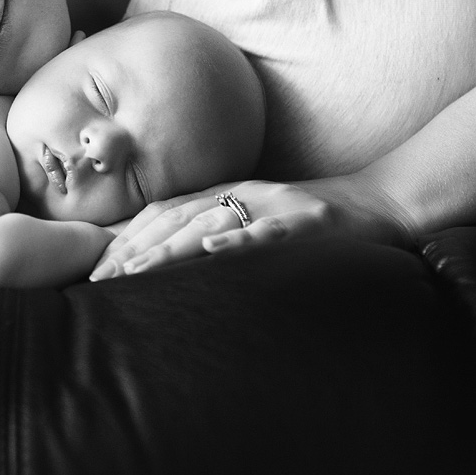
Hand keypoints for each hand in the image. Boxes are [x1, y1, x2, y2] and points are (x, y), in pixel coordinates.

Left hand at [88, 176, 413, 279]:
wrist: (379, 203)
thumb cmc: (312, 222)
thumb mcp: (257, 220)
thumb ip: (217, 232)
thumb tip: (170, 259)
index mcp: (228, 194)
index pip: (165, 212)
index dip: (127, 237)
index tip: (96, 269)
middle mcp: (243, 194)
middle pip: (176, 217)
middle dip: (134, 249)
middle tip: (99, 280)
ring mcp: (275, 205)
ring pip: (212, 222)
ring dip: (168, 248)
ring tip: (134, 271)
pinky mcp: (309, 220)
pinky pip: (270, 229)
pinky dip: (239, 239)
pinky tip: (213, 249)